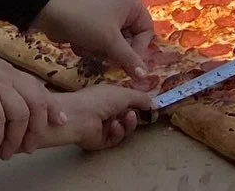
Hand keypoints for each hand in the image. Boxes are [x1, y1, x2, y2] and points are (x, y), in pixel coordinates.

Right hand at [0, 35, 63, 159]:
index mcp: (13, 73)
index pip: (40, 91)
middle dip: (36, 130)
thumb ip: (2, 84)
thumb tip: (8, 102)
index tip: (60, 122)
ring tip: (6, 154)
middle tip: (29, 149)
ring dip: (15, 139)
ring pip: (20, 115)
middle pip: (37, 105)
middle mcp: (10, 78)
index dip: (53, 107)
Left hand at [32, 0, 154, 80]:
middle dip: (113, 51)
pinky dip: (91, 48)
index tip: (126, 64)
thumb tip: (145, 77)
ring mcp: (108, 19)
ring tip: (87, 45)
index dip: (137, 50)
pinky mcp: (94, 27)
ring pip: (114, 46)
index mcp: (133, 6)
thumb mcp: (109, 41)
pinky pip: (101, 44)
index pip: (146, 34)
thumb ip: (129, 59)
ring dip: (100, 51)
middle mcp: (124, 11)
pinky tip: (79, 43)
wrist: (49, 12)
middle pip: (130, 41)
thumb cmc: (85, 21)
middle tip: (102, 53)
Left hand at [34, 84, 153, 152]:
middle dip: (137, 114)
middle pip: (129, 115)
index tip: (152, 106)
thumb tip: (155, 104)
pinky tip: (114, 125)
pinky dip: (118, 132)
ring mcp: (104, 126)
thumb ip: (142, 98)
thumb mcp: (125, 94)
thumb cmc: (99, 99)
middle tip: (145, 113)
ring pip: (125, 128)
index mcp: (110, 97)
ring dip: (129, 123)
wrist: (78, 117)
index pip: (129, 101)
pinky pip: (116, 138)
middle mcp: (107, 111)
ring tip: (128, 117)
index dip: (140, 103)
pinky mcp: (101, 141)